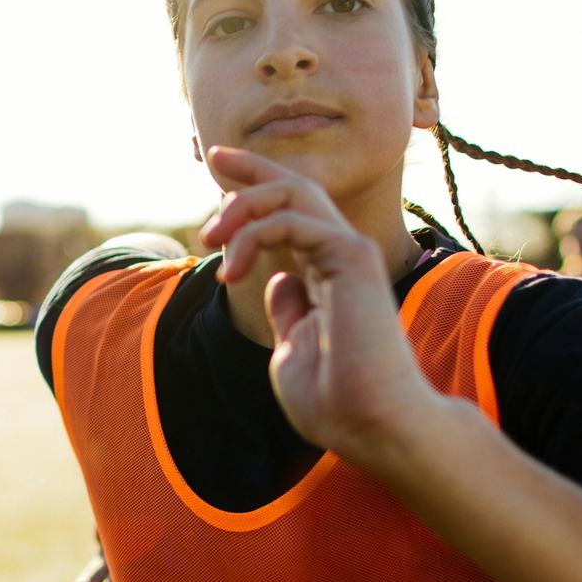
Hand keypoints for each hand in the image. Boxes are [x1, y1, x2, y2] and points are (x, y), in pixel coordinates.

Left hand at [198, 147, 436, 461]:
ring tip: (210, 238)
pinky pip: (292, 220)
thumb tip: (277, 279)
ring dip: (243, 205)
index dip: (257, 187)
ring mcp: (350, 253)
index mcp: (328, 275)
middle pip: (296, 188)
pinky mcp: (352, 256)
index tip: (218, 177)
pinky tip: (232, 269)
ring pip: (293, 193)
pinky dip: (253, 235)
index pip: (292, 215)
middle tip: (213, 156)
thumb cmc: (336, 402)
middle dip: (252, 168)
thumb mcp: (293, 349)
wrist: (371, 424)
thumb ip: (287, 310)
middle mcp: (342, 256)